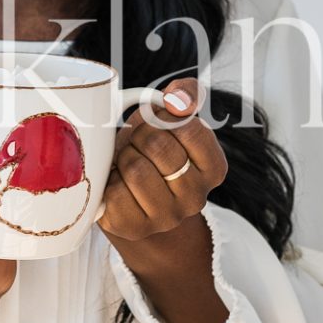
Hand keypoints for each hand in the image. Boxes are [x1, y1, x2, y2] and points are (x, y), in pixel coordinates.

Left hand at [96, 78, 227, 242]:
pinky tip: (116, 183)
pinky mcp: (133, 228)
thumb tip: (178, 99)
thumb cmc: (150, 148)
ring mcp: (166, 218)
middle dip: (140, 135)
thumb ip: (185, 94)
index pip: (189, 128)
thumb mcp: (170, 116)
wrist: (132, 191)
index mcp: (214, 169)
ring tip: (128, 163)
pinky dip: (108, 181)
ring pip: (135, 169)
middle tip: (138, 144)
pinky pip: (113, 193)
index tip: (158, 125)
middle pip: (158, 146)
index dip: (163, 118)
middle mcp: (196, 199)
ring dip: (124, 157)